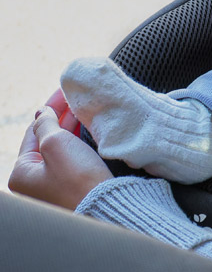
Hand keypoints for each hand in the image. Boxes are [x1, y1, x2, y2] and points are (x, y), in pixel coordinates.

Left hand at [9, 91, 112, 210]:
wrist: (104, 205)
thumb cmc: (77, 178)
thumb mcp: (56, 143)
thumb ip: (46, 124)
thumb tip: (41, 112)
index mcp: (21, 173)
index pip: (32, 131)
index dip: (49, 109)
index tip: (64, 92)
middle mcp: (33, 181)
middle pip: (45, 139)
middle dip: (61, 118)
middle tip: (76, 99)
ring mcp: (52, 185)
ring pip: (60, 148)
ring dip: (71, 128)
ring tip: (84, 111)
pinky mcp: (71, 187)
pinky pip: (71, 158)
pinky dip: (78, 142)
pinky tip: (88, 130)